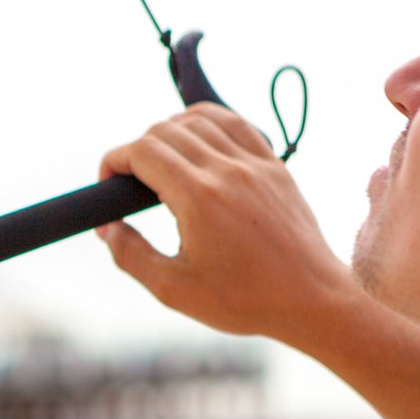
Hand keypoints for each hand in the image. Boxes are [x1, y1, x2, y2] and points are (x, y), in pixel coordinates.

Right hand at [98, 104, 353, 345]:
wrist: (311, 299)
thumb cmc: (244, 300)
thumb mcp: (173, 289)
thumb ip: (130, 254)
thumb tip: (108, 228)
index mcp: (198, 198)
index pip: (142, 151)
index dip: (113, 161)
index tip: (107, 184)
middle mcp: (227, 171)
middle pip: (165, 130)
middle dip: (136, 150)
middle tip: (131, 184)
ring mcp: (255, 164)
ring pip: (199, 118)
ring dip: (170, 131)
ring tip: (161, 162)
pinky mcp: (275, 166)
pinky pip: (236, 123)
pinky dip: (208, 123)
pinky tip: (198, 143)